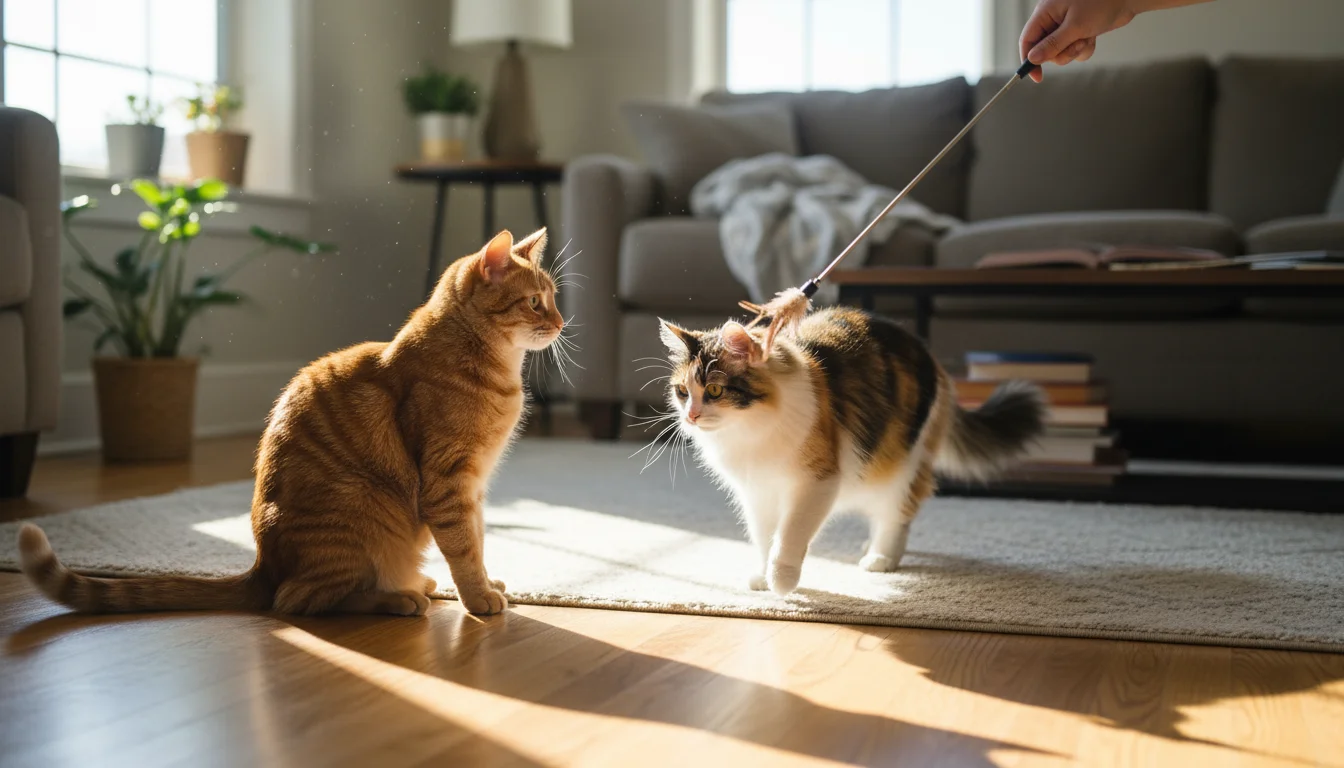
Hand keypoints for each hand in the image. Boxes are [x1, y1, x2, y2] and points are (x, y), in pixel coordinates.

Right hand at [1019, 0, 1134, 81]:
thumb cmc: (1101, 3)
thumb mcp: (1075, 26)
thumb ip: (1052, 44)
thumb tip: (1033, 58)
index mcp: (1045, 12)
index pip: (1027, 39)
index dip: (1028, 59)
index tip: (1036, 76)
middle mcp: (1053, 19)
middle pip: (1044, 50)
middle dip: (1061, 53)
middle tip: (1076, 45)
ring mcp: (1066, 26)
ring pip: (1060, 53)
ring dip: (1074, 51)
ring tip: (1087, 37)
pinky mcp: (1078, 32)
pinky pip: (1074, 50)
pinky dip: (1083, 48)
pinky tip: (1092, 37)